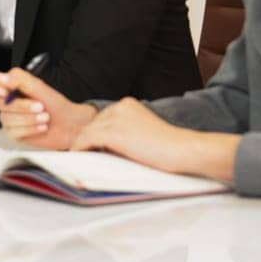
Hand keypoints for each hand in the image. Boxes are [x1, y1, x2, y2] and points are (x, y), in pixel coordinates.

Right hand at [0, 68, 96, 148]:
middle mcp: (8, 102)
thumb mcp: (41, 87)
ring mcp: (9, 119)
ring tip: (44, 117)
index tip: (6, 91)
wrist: (71, 126)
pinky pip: (13, 131)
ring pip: (7, 119)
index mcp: (11, 87)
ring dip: (29, 119)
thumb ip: (20, 79)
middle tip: (40, 106)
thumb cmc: (58, 106)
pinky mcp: (14, 133)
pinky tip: (40, 127)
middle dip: (23, 106)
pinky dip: (30, 129)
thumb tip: (2, 78)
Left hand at [71, 98, 238, 180]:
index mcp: (128, 104)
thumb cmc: (167, 147)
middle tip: (79, 153)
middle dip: (86, 139)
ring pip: (87, 132)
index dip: (94, 134)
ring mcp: (115, 118)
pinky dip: (79, 149)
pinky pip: (86, 140)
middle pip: (92, 124)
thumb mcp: (141, 132)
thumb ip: (124, 132)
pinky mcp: (113, 132)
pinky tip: (77, 156)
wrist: (183, 150)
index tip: (88, 146)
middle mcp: (120, 106)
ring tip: (77, 157)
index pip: (102, 119)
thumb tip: (102, 145)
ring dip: (81, 145)